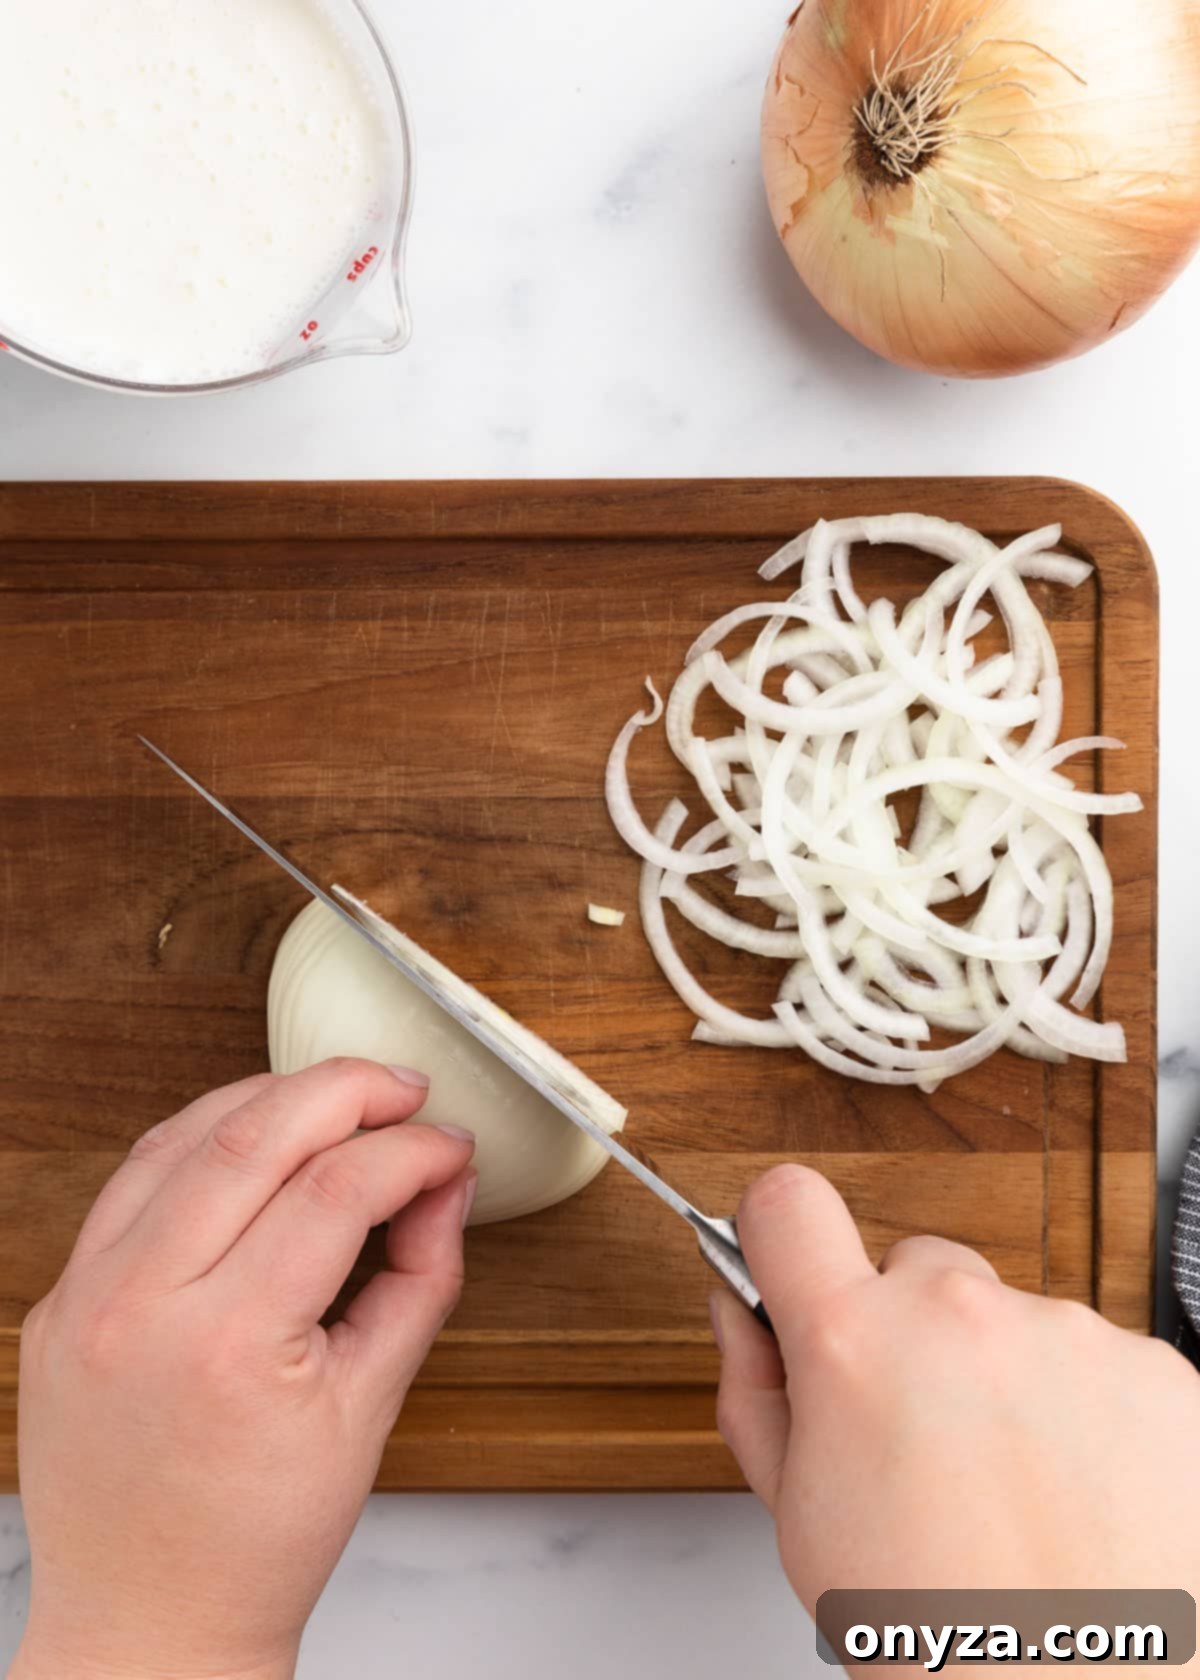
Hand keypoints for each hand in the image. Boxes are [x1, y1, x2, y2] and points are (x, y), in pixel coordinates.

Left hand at [12, 1058, 476, 1679]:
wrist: (148, 1624)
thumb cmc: (256, 1542)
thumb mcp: (370, 1408)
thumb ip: (421, 1278)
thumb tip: (444, 1186)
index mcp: (228, 1345)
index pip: (337, 1190)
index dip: (411, 1151)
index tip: (451, 1147)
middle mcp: (140, 1307)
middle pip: (254, 1135)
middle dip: (346, 1091)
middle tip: (404, 1090)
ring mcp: (83, 1299)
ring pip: (182, 1135)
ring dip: (270, 1098)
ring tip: (338, 1098)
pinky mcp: (60, 1300)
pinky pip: (132, 1181)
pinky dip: (201, 1140)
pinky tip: (253, 1136)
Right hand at [712, 1165, 1199, 1601]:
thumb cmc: (939, 1630)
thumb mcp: (797, 1520)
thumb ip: (755, 1389)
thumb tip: (744, 1312)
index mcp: (855, 1344)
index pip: (787, 1202)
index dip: (779, 1230)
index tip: (791, 1259)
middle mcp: (960, 1316)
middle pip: (915, 1266)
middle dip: (907, 1328)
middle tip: (921, 1432)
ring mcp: (1067, 1334)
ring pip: (1011, 1317)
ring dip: (1003, 1373)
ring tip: (1012, 1486)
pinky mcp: (1152, 1366)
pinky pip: (1098, 1356)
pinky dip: (1087, 1408)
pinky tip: (1079, 1490)